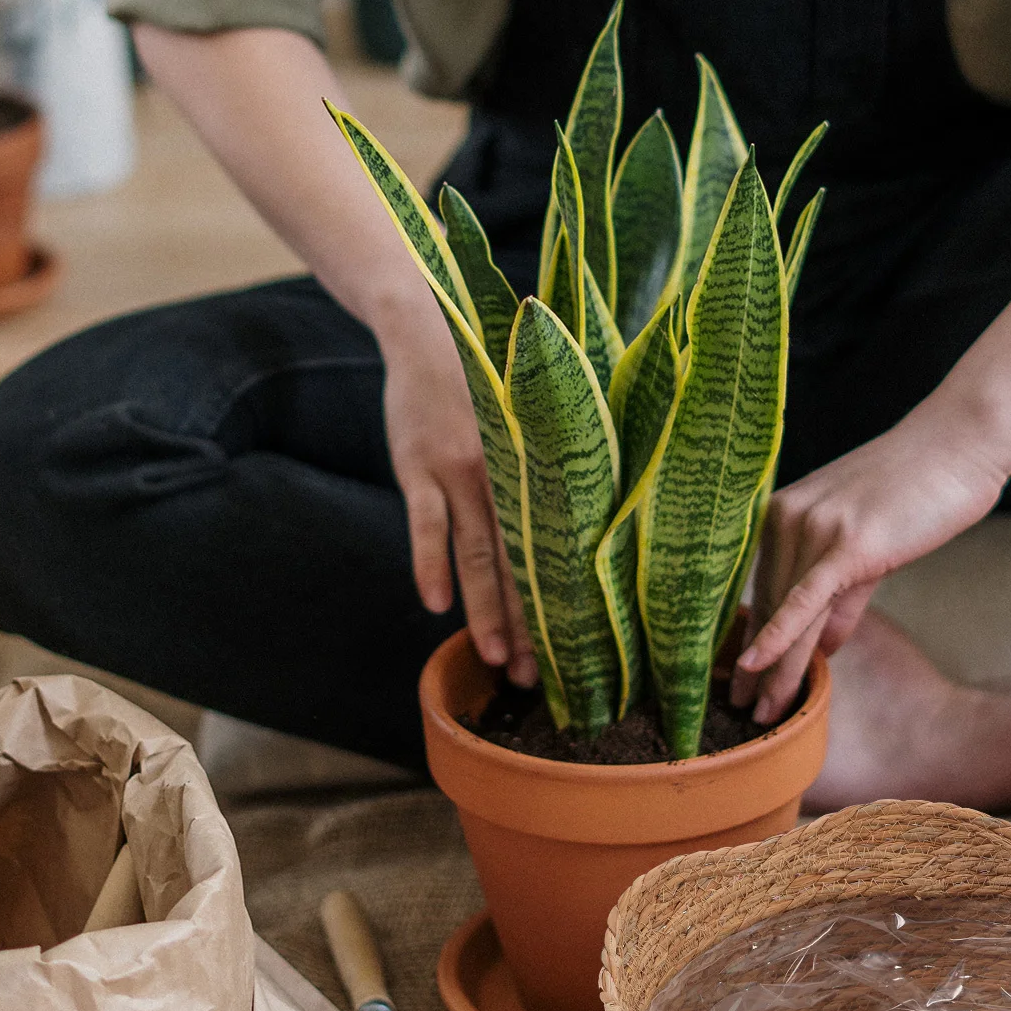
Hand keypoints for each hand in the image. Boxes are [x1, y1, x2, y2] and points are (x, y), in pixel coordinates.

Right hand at [379, 301, 537, 685]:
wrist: (430, 330)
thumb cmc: (493, 383)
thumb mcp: (536, 421)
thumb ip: (557, 468)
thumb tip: (591, 525)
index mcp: (542, 472)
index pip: (556, 553)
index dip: (562, 607)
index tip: (574, 655)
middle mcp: (510, 476)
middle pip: (522, 566)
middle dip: (529, 629)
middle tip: (536, 680)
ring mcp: (461, 470)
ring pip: (478, 555)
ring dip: (486, 613)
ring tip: (494, 661)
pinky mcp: (419, 464)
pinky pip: (427, 523)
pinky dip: (430, 564)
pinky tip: (435, 604)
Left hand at [732, 409, 1010, 722]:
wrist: (958, 443)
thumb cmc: (920, 487)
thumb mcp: (868, 545)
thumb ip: (842, 598)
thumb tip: (825, 647)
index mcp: (783, 514)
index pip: (765, 592)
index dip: (754, 641)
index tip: (739, 683)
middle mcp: (787, 519)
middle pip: (769, 608)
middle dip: (755, 669)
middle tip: (742, 715)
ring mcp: (814, 528)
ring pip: (787, 614)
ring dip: (774, 670)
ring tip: (761, 716)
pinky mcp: (846, 542)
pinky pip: (806, 599)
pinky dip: (781, 636)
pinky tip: (759, 667)